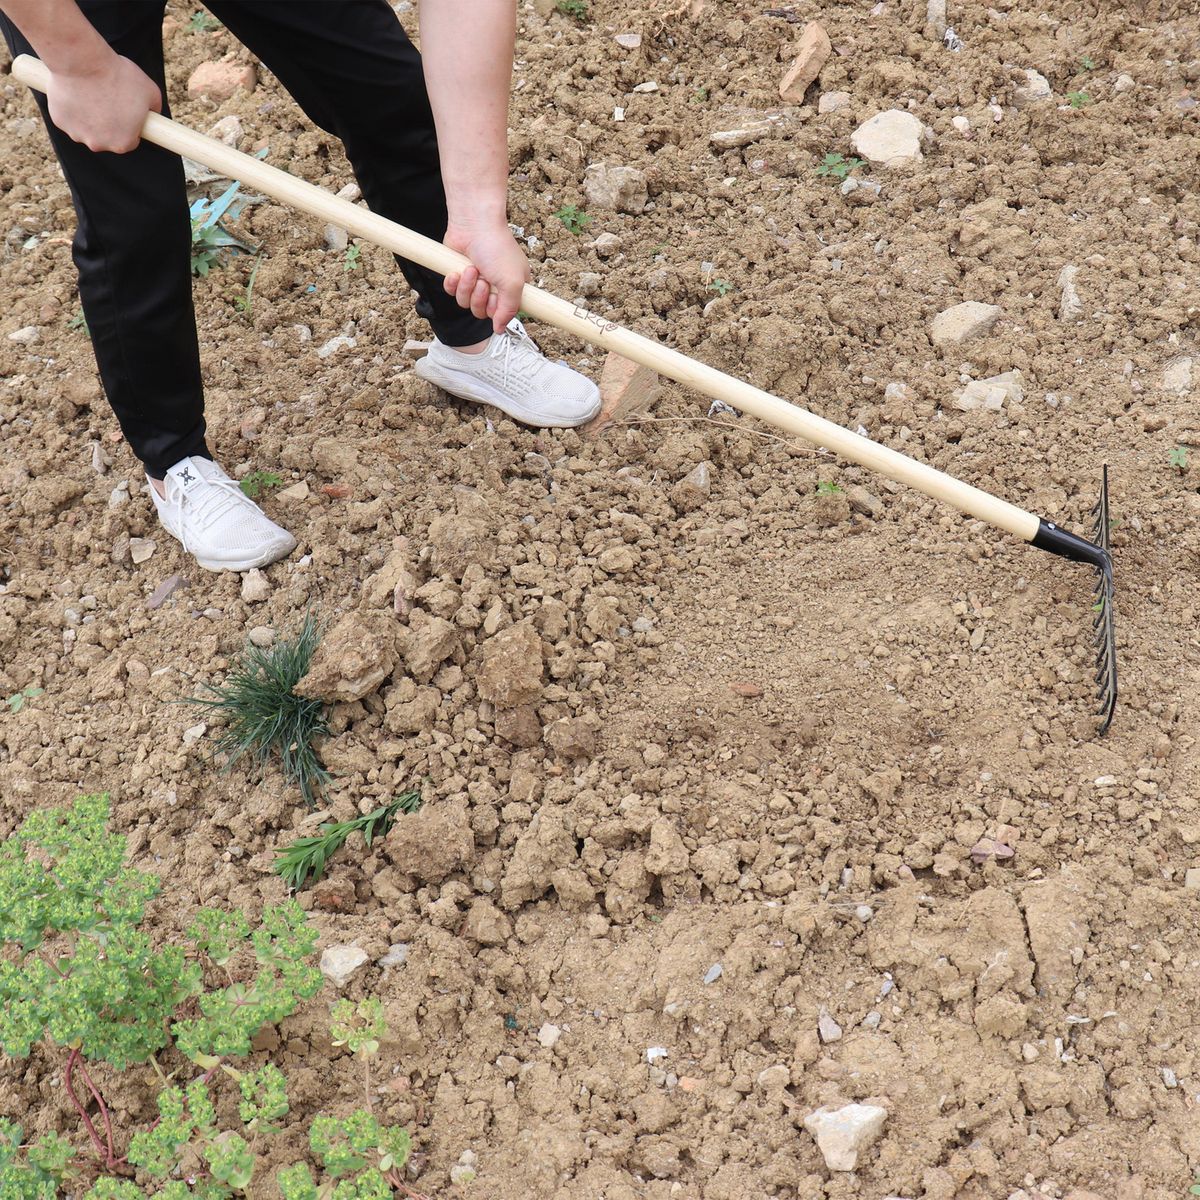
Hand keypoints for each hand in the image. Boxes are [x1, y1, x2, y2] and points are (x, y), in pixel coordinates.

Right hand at [46, 53, 160, 152]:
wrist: (82, 60)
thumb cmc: (117, 75)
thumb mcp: (150, 91)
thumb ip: (155, 109)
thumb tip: (155, 115)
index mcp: (123, 144)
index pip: (130, 140)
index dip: (130, 125)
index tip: (126, 111)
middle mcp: (99, 145)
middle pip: (107, 137)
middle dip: (109, 122)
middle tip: (108, 99)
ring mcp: (76, 134)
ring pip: (86, 128)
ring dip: (88, 116)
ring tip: (91, 93)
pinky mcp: (58, 121)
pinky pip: (67, 117)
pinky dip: (71, 107)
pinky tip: (75, 92)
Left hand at [443, 221, 529, 333]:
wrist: (474, 224)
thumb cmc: (497, 248)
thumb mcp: (513, 283)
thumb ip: (509, 310)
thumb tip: (500, 329)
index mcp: (512, 288)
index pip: (503, 314)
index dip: (496, 310)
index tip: (496, 298)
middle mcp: (494, 286)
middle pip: (482, 312)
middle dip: (479, 298)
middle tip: (482, 280)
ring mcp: (475, 281)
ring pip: (465, 303)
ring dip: (466, 288)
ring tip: (470, 270)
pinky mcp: (458, 275)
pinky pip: (452, 293)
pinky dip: (453, 283)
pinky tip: (457, 270)